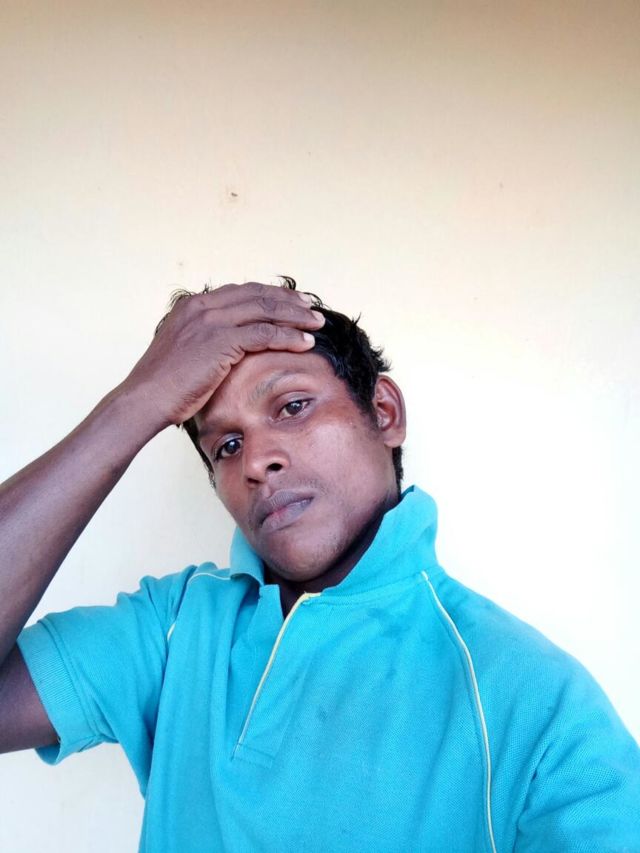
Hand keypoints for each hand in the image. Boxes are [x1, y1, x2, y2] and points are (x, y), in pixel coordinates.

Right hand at [120, 282, 324, 429]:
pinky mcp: (220, 340)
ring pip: (265, 310)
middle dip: (288, 301)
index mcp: (193, 305)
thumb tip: (227, 350)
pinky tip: (305, 343)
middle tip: (311, 308)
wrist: (145, 399)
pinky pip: (265, 334)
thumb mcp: (184, 354)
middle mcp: (202, 306)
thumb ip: (205, 342)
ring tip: (316, 324)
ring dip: (295, 316)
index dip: (269, 295)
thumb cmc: (163, 386)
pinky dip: (289, 337)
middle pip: (257, 295)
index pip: (240, 292)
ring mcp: (211, 321)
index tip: (291, 302)